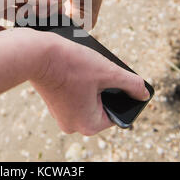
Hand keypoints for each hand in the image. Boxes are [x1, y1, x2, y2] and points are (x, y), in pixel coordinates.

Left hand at [0, 0, 62, 35]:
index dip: (46, 2)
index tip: (61, 13)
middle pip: (24, 5)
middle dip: (37, 14)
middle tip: (54, 26)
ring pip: (14, 19)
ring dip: (25, 25)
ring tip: (42, 35)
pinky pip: (2, 32)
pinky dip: (11, 36)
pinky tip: (22, 42)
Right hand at [30, 31, 149, 135]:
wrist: (36, 53)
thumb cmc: (71, 64)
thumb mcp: (108, 72)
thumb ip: (131, 84)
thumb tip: (144, 93)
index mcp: (88, 125)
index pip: (116, 114)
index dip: (121, 95)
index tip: (115, 78)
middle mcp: (73, 125)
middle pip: (102, 106)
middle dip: (105, 87)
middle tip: (101, 69)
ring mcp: (61, 115)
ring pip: (88, 98)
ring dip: (93, 83)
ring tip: (87, 67)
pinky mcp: (53, 103)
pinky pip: (75, 95)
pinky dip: (79, 82)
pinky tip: (75, 67)